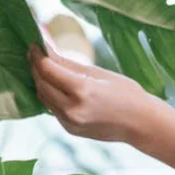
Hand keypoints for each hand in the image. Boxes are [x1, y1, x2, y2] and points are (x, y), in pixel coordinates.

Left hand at [28, 43, 150, 142]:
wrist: (141, 123)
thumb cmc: (127, 93)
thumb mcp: (100, 74)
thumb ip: (71, 65)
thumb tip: (49, 52)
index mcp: (82, 91)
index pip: (48, 70)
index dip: (38, 56)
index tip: (34, 45)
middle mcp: (72, 109)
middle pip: (41, 84)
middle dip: (36, 67)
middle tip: (35, 53)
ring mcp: (70, 122)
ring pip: (44, 98)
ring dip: (41, 82)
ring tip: (43, 67)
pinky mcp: (70, 129)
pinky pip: (53, 109)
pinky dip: (51, 95)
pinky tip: (55, 85)